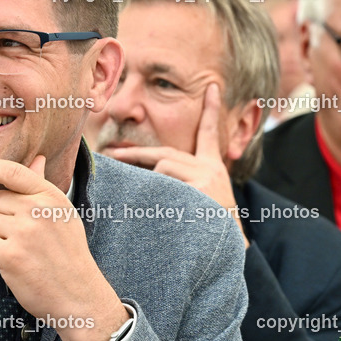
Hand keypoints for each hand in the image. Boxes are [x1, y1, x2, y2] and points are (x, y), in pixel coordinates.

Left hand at [0, 155, 128, 340]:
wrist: (81, 296)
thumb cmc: (69, 256)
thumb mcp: (63, 216)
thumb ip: (43, 188)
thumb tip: (38, 159)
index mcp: (52, 197)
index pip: (13, 171)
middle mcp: (38, 210)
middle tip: (21, 239)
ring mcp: (24, 232)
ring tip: (20, 253)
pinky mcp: (11, 256)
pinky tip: (9, 264)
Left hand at [103, 83, 247, 246]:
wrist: (229, 254)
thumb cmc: (209, 231)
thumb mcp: (201, 201)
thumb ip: (181, 183)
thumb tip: (147, 174)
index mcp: (213, 169)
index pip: (209, 134)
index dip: (210, 110)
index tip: (212, 86)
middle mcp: (211, 169)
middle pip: (166, 154)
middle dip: (135, 155)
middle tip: (112, 156)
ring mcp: (206, 178)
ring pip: (163, 168)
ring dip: (149, 185)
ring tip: (154, 210)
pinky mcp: (201, 188)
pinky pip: (163, 184)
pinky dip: (154, 194)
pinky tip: (160, 212)